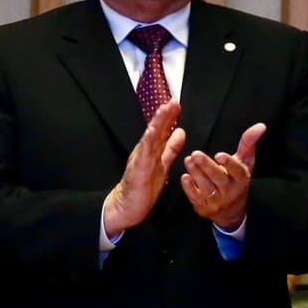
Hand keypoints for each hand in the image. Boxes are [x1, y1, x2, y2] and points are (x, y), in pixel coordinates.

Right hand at [103, 101, 186, 237]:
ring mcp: (140, 159)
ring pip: (150, 137)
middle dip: (164, 115)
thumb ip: (170, 148)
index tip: (176, 104)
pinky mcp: (138, 169)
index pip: (162, 130)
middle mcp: (144, 151)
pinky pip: (143, 153)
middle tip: (173, 101)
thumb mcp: (162, 163)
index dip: (169, 117)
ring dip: (157, 123)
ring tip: (164, 109)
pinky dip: (147, 141)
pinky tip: (152, 131)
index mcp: (151, 149)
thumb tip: (180, 132)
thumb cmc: (143, 186)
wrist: (127, 206)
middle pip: (156, 130)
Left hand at [182, 123, 265, 230]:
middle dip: (206, 166)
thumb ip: (249, 143)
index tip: (219, 155)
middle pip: (218, 178)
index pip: (237, 170)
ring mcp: (217, 201)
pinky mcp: (204, 207)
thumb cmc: (238, 180)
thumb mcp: (246, 162)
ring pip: (206, 187)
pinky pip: (195, 198)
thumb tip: (260, 126)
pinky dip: (189, 188)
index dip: (228, 163)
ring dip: (196, 173)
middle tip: (195, 154)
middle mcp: (230, 191)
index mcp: (242, 179)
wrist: (232, 211)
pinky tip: (185, 177)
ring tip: (188, 160)